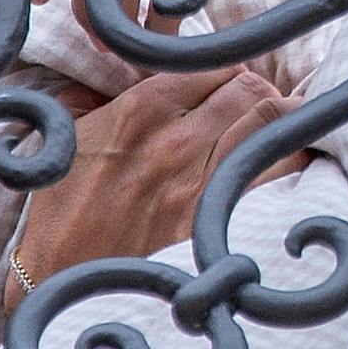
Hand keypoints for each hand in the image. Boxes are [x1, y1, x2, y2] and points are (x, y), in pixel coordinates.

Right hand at [5, 68, 305, 318]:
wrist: (61, 283)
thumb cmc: (58, 213)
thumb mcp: (62, 140)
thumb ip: (91, 95)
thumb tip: (111, 70)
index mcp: (141, 111)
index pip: (213, 64)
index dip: (222, 71)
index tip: (222, 82)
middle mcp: (178, 140)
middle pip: (250, 87)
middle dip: (255, 89)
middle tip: (249, 102)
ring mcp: (202, 181)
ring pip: (270, 120)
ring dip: (277, 115)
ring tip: (272, 122)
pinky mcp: (216, 218)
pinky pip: (277, 169)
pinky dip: (289, 153)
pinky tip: (285, 153)